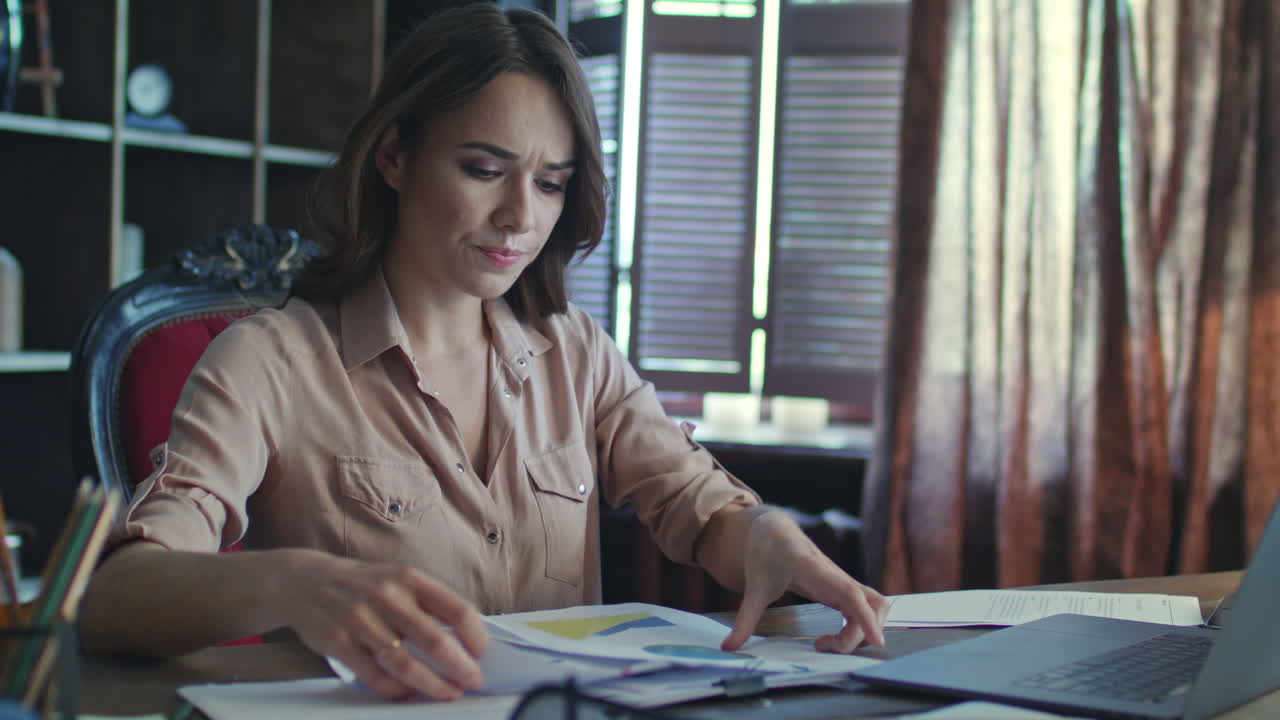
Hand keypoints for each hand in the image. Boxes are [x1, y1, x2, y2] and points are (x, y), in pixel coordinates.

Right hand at [279, 549, 488, 700]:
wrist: (303, 581)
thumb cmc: (363, 584)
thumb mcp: (398, 578)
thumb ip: (428, 602)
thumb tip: (466, 637)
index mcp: (409, 578)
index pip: (457, 609)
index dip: (475, 636)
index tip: (481, 653)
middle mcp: (387, 597)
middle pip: (435, 641)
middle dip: (460, 669)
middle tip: (472, 681)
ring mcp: (361, 620)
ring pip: (406, 664)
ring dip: (432, 685)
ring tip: (448, 694)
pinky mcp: (338, 643)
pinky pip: (374, 675)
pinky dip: (396, 690)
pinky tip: (409, 693)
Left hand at [720, 509, 887, 652]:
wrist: (773, 532)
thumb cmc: (766, 555)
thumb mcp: (754, 589)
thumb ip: (744, 620)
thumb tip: (728, 647)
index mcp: (818, 572)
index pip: (852, 595)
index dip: (867, 618)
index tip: (878, 641)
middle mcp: (837, 577)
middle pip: (874, 604)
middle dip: (861, 633)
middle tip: (824, 645)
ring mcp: (843, 583)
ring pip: (875, 606)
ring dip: (862, 630)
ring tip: (826, 643)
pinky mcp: (842, 589)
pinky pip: (864, 609)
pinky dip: (858, 627)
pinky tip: (829, 638)